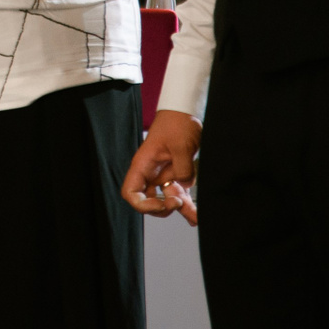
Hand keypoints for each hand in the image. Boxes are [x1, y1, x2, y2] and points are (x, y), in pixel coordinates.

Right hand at [122, 109, 200, 225]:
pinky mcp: (178, 174)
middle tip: (180, 203)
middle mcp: (151, 173)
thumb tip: (185, 184)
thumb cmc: (176, 122)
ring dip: (181, 210)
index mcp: (143, 165)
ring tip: (196, 217)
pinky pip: (180, 193)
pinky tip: (197, 212)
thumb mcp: (180, 145)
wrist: (186, 111)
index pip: (131, 192)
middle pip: (148, 201)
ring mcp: (164, 175)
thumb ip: (182, 168)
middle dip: (163, 208)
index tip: (162, 204)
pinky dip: (188, 203)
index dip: (142, 205)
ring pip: (168, 199)